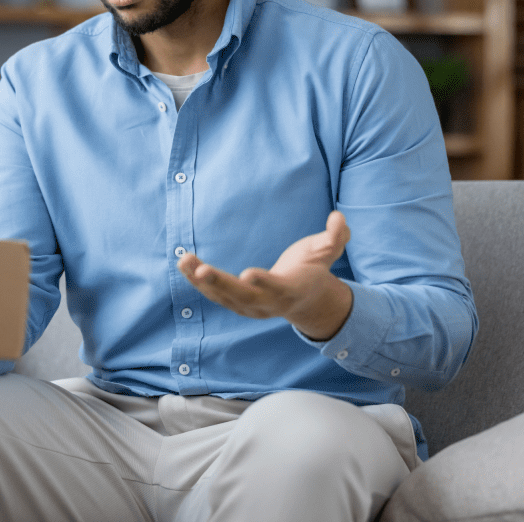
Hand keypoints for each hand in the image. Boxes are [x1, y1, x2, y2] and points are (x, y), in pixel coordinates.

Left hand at [177, 210, 353, 340]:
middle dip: (221, 284)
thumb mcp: (328, 251)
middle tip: (202, 270)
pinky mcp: (236, 303)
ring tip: (185, 260)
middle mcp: (268, 303)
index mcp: (290, 290)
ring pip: (223, 296)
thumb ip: (335, 236)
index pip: (276, 288)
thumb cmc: (312, 269)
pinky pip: (214, 294)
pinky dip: (197, 281)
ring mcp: (250, 306)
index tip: (248, 273)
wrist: (305, 300)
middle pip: (242, 296)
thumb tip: (339, 217)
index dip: (264, 283)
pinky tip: (184, 264)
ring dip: (201, 281)